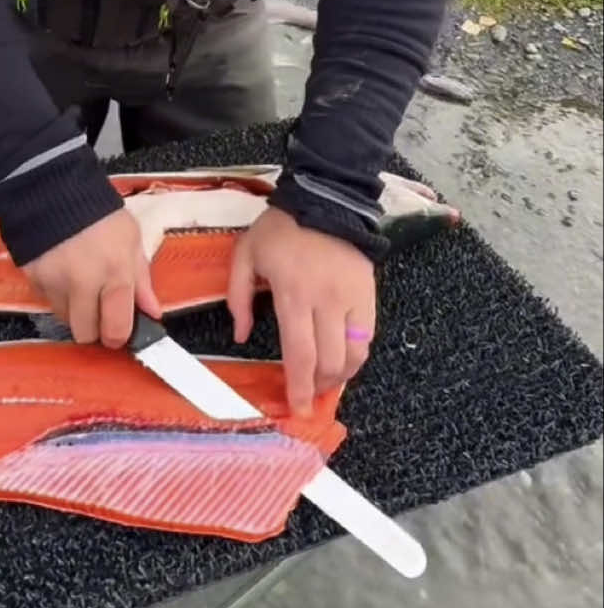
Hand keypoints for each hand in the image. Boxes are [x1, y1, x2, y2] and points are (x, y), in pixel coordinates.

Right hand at [22, 208, 161, 348]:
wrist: (54, 188)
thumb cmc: (101, 213)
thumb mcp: (131, 239)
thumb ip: (142, 279)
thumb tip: (153, 313)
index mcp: (115, 272)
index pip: (115, 329)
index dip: (118, 336)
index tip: (120, 329)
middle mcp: (83, 283)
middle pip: (85, 335)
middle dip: (94, 327)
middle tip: (99, 308)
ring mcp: (54, 282)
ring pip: (64, 320)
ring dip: (74, 310)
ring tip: (80, 283)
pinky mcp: (32, 278)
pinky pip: (47, 301)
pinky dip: (56, 294)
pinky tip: (63, 272)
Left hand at [227, 206, 375, 416]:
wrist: (325, 198)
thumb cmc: (280, 228)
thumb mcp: (245, 254)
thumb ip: (238, 297)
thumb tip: (240, 337)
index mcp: (293, 292)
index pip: (299, 353)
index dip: (299, 386)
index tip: (297, 408)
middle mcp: (326, 300)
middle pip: (328, 362)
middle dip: (318, 388)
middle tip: (308, 398)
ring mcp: (352, 299)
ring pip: (353, 355)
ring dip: (339, 377)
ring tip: (324, 382)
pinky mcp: (369, 295)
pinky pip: (367, 338)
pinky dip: (356, 357)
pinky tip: (343, 362)